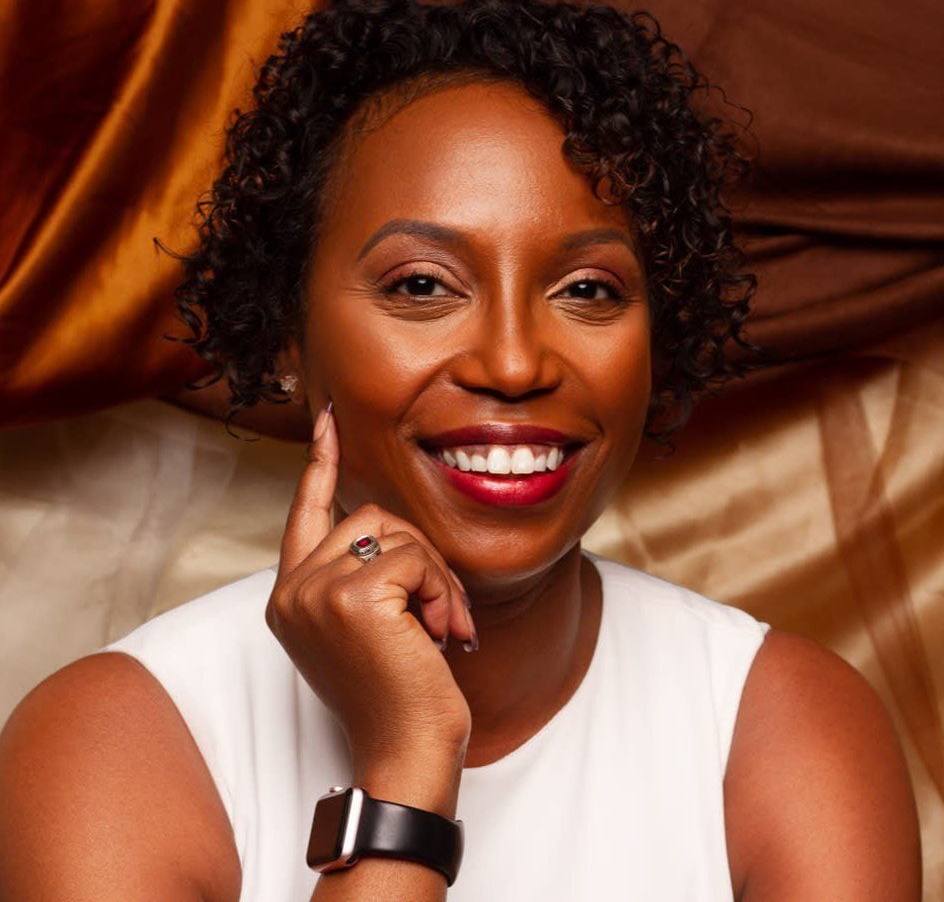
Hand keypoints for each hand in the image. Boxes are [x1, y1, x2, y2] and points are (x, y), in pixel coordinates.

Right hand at [265, 404, 476, 778]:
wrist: (405, 751)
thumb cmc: (397, 692)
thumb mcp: (368, 625)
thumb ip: (362, 572)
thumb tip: (386, 524)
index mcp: (291, 595)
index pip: (305, 511)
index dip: (321, 461)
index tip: (328, 419)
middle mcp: (292, 589)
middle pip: (371, 517)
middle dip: (420, 556)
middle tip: (442, 612)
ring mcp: (315, 590)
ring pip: (398, 532)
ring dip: (436, 576)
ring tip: (440, 627)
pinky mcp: (352, 594)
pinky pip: (417, 557)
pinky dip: (442, 591)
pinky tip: (440, 633)